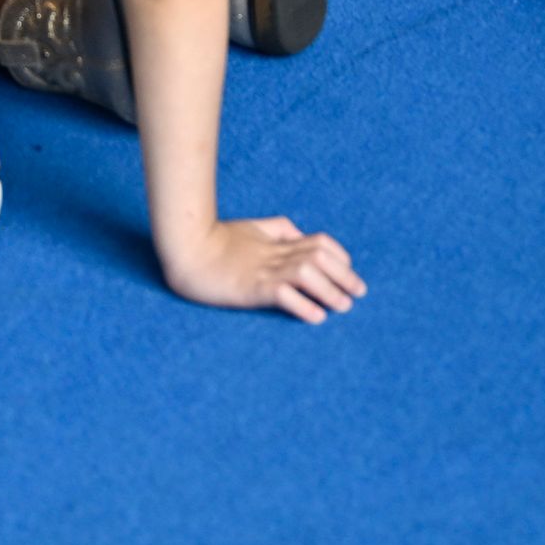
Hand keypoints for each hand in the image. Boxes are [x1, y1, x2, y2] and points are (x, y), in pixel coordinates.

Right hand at [164, 214, 365, 322]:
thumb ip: (276, 229)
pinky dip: (303, 305)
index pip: (318, 242)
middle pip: (319, 257)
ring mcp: (263, 270)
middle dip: (344, 275)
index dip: (339, 255)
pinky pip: (284, 294)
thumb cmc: (214, 239)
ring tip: (343, 307)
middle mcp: (274, 254)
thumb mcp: (250, 227)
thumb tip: (298, 234)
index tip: (349, 270)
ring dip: (329, 290)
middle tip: (360, 293)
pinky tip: (316, 317)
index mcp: (275, 240)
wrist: (185, 249)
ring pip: (307, 274)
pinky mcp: (251, 287)